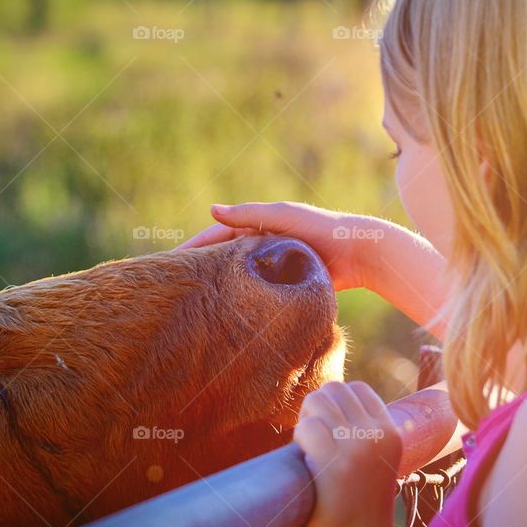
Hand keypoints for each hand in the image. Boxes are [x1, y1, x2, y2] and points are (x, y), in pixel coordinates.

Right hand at [179, 202, 381, 290]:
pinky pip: (257, 297)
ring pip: (238, 280)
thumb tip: (211, 209)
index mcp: (258, 227)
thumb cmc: (320, 228)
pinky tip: (226, 317)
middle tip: (172, 290)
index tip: (168, 264)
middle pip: (223, 260)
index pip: (216, 236)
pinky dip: (241, 303)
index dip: (193, 249)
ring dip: (218, 290)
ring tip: (192, 307)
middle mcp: (261, 247)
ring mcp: (272, 269)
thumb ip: (247, 214)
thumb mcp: (281, 216)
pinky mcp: (285, 288)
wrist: (357, 253)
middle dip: (200, 271)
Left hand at [293, 381, 401, 526]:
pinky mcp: (335, 464)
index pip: (358, 389)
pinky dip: (298, 440)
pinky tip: (305, 464)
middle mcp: (378, 435)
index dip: (336, 404)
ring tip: (310, 452)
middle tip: (314, 443)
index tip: (330, 431)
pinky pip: (306, 428)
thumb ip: (363, 433)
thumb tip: (329, 401)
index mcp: (392, 433)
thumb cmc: (358, 512)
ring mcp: (358, 447)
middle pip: (334, 390)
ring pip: (317, 402)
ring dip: (306, 422)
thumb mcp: (375, 465)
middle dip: (317, 409)